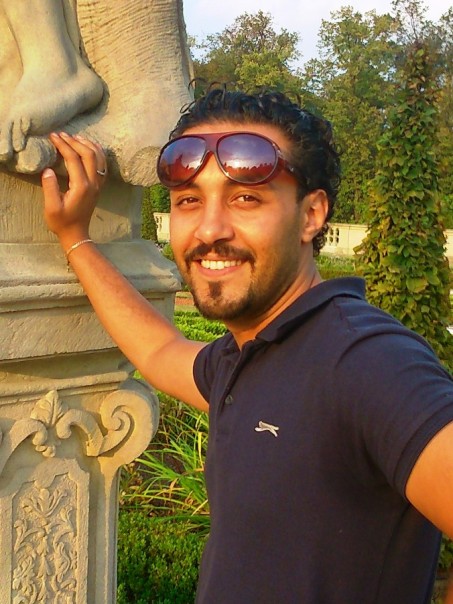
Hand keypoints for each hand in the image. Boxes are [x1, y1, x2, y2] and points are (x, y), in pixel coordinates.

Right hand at [41, 132, 106, 248]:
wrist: (76, 233)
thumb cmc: (62, 222)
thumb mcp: (51, 207)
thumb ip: (50, 188)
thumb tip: (48, 169)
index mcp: (81, 187)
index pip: (74, 159)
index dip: (63, 145)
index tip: (53, 136)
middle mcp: (93, 183)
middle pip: (89, 154)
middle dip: (75, 141)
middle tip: (61, 134)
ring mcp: (98, 184)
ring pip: (99, 158)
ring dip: (88, 144)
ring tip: (74, 136)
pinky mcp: (99, 186)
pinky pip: (103, 165)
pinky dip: (97, 152)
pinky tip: (89, 147)